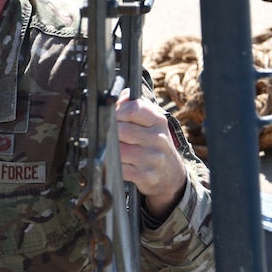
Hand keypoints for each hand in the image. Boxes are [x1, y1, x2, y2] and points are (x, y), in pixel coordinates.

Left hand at [115, 89, 187, 219]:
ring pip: (120, 150)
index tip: (107, 115)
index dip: (115, 111)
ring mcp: (153, 159)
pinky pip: (121, 169)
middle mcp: (158, 138)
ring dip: (108, 148)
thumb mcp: (150, 121)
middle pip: (122, 130)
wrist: (171, 173)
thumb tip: (115, 95)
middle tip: (100, 132)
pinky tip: (109, 161)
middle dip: (108, 131)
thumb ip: (132, 104)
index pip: (133, 109)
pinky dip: (111, 165)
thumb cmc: (153, 142)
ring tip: (104, 146)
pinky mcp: (146, 176)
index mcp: (157, 120)